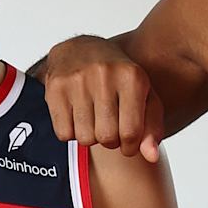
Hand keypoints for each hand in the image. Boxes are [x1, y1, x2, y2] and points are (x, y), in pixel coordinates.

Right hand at [42, 35, 163, 158]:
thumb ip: (152, 128)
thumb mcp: (143, 97)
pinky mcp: (56, 88)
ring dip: (89, 136)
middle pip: (107, 138)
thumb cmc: (117, 79)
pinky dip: (70, 131)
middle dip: (109, 140)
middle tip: (108, 126)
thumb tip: (151, 157)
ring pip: (84, 138)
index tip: (127, 140)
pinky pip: (64, 133)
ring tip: (92, 118)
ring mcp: (78, 80)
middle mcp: (104, 75)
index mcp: (132, 77)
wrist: (80, 50)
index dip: (130, 146)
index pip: (131, 133)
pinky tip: (76, 114)